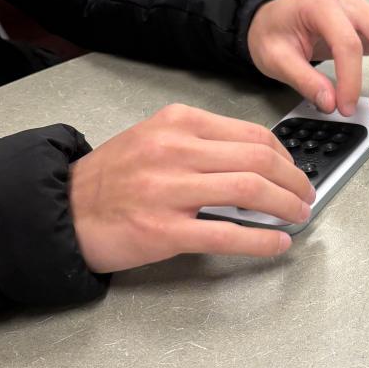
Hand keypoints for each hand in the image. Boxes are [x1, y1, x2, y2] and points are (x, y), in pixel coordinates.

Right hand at [68, 104, 315, 272]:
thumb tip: (257, 160)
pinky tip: (278, 244)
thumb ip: (201, 144)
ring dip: (286, 206)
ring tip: (299, 216)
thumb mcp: (155, 139)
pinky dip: (262, 240)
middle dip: (294, 180)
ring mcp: (169, 190)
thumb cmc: (112, 178)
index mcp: (178, 123)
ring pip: (249, 190)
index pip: (252, 134)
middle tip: (306, 196)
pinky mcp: (164, 230)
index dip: (286, 156)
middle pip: (258, 159)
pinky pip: (227, 234)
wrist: (62, 209)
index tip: (295, 171)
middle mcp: (175, 150)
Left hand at [247, 0, 368, 119]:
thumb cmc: (274, 30)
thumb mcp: (275, 57)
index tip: (346, 107)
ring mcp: (365, 11)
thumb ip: (303, 80)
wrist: (274, 16)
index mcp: (321, 4)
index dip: (351, 81)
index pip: (348, 43)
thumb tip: (330, 102)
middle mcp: (350, 2)